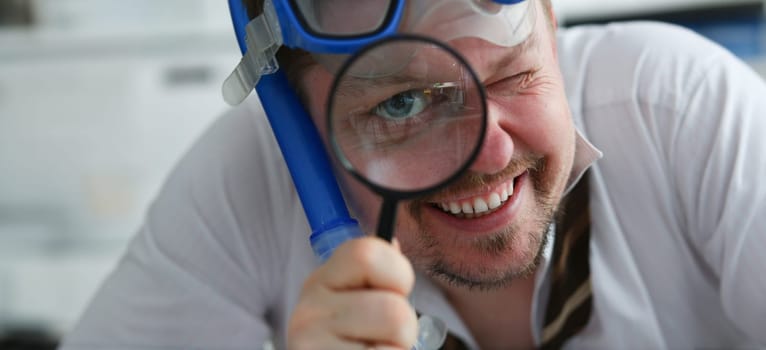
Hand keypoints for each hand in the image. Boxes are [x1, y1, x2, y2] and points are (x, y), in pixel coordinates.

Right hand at [287, 237, 417, 348]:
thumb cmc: (348, 342)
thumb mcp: (351, 302)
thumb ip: (373, 275)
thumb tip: (392, 245)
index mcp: (320, 282)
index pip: (367, 253)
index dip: (397, 273)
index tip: (394, 292)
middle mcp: (308, 314)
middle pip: (394, 310)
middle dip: (405, 329)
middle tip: (383, 340)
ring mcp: (312, 348)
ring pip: (396, 339)